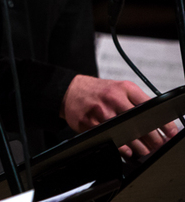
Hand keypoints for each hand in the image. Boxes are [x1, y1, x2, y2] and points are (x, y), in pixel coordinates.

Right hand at [61, 74, 178, 157]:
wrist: (69, 91)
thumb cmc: (97, 91)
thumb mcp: (119, 87)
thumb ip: (137, 100)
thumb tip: (157, 120)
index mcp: (122, 89)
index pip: (150, 107)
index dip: (163, 123)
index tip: (171, 133)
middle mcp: (111, 99)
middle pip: (139, 123)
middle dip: (154, 138)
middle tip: (159, 144)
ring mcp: (100, 112)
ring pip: (125, 133)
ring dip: (140, 146)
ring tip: (145, 150)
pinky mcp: (89, 123)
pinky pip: (110, 138)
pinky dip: (122, 148)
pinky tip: (128, 150)